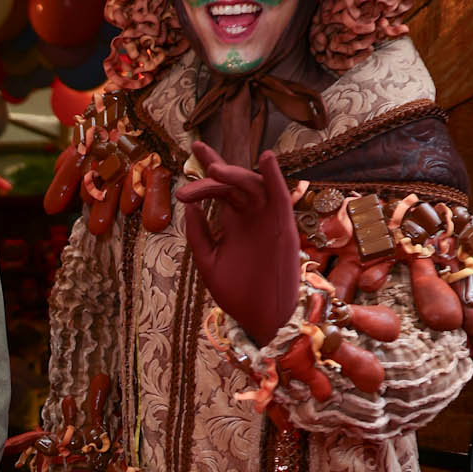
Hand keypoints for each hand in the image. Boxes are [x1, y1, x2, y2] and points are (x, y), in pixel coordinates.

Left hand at [176, 143, 300, 346]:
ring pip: (254, 187)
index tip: (191, 152)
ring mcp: (268, 221)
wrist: (260, 318)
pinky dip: (275, 178)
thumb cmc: (237, 293)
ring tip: (214, 170)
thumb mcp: (208, 261)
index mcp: (234, 222)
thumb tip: (188, 205)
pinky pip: (281, 198)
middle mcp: (251, 216)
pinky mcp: (284, 229)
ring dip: (236, 175)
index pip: (220, 189)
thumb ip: (198, 234)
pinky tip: (267, 159)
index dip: (207, 171)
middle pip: (234, 183)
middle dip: (215, 170)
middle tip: (194, 167)